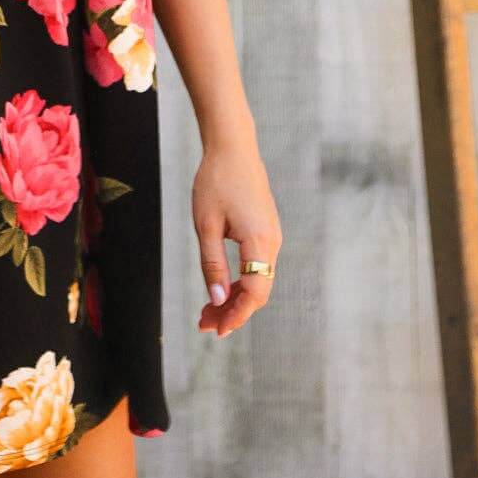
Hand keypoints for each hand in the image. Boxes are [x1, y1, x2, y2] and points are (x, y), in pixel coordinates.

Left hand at [192, 136, 281, 337]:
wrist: (233, 147)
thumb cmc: (216, 181)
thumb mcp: (206, 225)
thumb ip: (212, 264)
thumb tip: (216, 301)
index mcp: (261, 242)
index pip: (255, 293)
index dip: (237, 315)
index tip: (216, 330)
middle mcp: (273, 242)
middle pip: (258, 290)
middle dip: (233, 312)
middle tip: (204, 324)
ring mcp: (272, 236)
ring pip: (258, 280)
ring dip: (235, 298)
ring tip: (207, 311)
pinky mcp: (266, 230)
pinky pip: (257, 266)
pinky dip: (240, 281)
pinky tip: (221, 287)